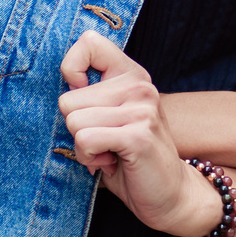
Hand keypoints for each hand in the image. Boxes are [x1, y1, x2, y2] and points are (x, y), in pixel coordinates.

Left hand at [59, 32, 215, 236]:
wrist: (170, 194)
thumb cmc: (129, 157)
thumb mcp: (108, 117)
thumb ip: (89, 96)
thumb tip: (64, 88)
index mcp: (131, 75)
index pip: (89, 42)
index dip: (72, 70)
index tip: (83, 97)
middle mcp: (138, 86)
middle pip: (68, 99)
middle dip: (77, 128)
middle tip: (103, 141)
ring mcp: (141, 110)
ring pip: (74, 122)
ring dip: (83, 146)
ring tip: (108, 153)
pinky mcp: (138, 136)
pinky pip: (84, 140)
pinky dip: (88, 158)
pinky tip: (110, 163)